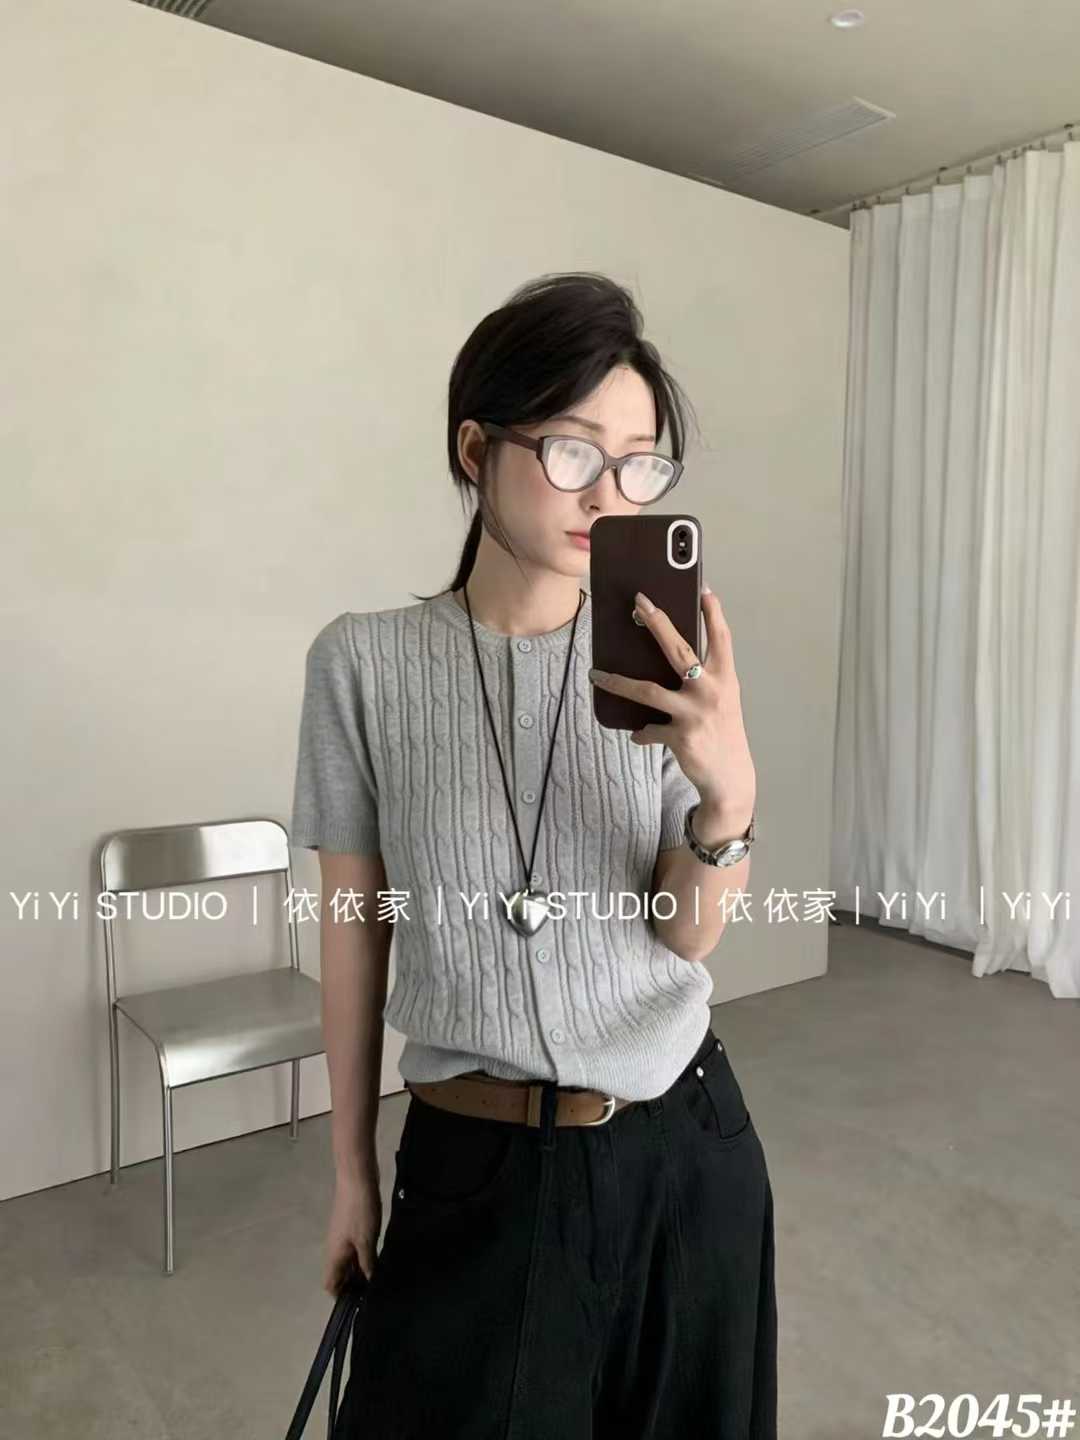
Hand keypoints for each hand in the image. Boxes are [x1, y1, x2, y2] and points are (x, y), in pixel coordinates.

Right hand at [324, 1170, 381, 1296]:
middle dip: (353, 1284)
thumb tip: (369, 1284)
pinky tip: (379, 1255)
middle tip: (374, 1291)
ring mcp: (342, 1236)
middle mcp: (335, 1249)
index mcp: (335, 1256)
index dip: (341, 1296)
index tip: (359, 1302)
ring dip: (360, 1269)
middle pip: (339, 1275)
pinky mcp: (351, 1226)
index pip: (330, 1285)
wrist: (358, 1179)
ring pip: (348, 1261)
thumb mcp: (367, 1242)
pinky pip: (354, 1249)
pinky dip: (363, 1256)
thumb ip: (367, 1264)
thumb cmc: (360, 1212)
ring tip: (379, 1275)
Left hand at [588, 586, 755, 820]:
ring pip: (647, 690)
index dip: (714, 613)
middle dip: (658, 622)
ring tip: (596, 675)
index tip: (704, 589)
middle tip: (640, 601)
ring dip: (617, 682)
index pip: (721, 638)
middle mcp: (711, 691)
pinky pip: (648, 729)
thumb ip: (704, 678)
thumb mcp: (722, 700)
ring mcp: (694, 714)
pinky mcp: (680, 737)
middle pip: (679, 649)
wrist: (730, 777)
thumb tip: (671, 657)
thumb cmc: (722, 732)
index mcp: (725, 679)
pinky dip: (641, 732)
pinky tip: (638, 734)